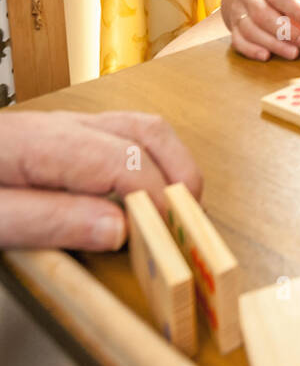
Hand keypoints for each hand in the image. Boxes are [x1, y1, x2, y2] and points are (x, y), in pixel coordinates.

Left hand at [0, 110, 202, 250]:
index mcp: (46, 144)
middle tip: (188, 223)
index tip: (166, 239)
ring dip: (169, 164)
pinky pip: (122, 136)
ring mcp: (65, 127)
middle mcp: (63, 126)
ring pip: (140, 128)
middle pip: (146, 133)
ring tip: (177, 209)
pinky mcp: (62, 138)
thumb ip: (51, 221)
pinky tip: (144, 194)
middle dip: (178, 175)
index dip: (155, 201)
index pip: (124, 163)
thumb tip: (120, 227)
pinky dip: (150, 160)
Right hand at [221, 0, 299, 61]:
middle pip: (262, 14)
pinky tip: (266, 55)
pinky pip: (238, 41)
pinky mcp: (233, 28)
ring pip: (251, 30)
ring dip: (273, 44)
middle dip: (285, 30)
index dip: (296, 10)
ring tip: (293, 53)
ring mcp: (238, 11)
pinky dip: (252, 50)